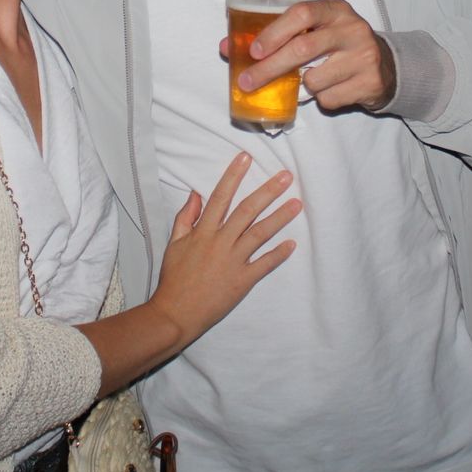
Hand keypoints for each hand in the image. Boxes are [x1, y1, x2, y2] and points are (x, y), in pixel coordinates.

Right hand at [149, 153, 300, 345]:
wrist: (176, 313)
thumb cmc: (174, 277)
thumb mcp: (174, 243)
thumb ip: (185, 217)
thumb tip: (195, 194)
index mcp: (203, 232)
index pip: (220, 197)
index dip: (233, 175)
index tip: (246, 158)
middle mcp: (220, 242)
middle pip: (247, 211)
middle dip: (267, 192)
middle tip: (286, 176)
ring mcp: (233, 261)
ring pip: (260, 234)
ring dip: (280, 217)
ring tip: (297, 203)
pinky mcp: (242, 281)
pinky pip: (264, 265)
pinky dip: (278, 255)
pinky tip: (292, 244)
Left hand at [222, 0, 396, 111]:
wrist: (385, 66)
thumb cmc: (336, 45)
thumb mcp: (315, 29)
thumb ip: (277, 35)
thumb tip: (228, 48)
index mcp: (335, 9)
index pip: (302, 13)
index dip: (275, 32)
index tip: (253, 50)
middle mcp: (352, 28)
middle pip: (303, 49)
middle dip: (270, 68)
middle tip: (247, 81)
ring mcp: (364, 56)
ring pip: (315, 79)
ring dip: (302, 85)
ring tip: (311, 78)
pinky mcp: (370, 82)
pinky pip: (329, 98)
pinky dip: (321, 98)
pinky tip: (333, 87)